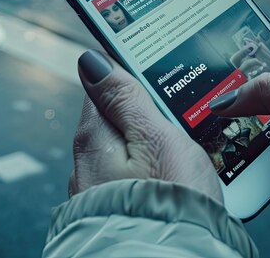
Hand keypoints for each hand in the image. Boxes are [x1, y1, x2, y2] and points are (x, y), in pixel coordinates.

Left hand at [69, 50, 221, 202]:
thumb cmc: (168, 203)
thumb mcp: (155, 137)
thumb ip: (124, 98)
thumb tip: (92, 61)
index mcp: (93, 138)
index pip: (101, 87)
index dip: (129, 77)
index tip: (155, 75)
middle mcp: (86, 163)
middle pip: (115, 119)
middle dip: (145, 114)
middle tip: (179, 119)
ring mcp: (99, 188)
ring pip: (126, 149)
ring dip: (150, 143)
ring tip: (183, 150)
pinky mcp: (116, 207)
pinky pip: (133, 175)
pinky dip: (151, 169)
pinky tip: (174, 177)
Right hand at [209, 23, 269, 228]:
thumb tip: (225, 100)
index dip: (240, 36)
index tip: (204, 36)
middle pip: (247, 78)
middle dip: (222, 83)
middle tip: (190, 83)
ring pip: (239, 114)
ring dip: (223, 120)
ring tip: (194, 119)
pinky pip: (241, 146)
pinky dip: (229, 149)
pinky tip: (209, 148)